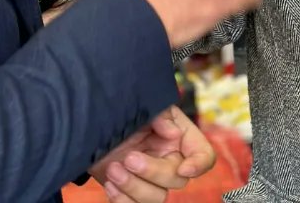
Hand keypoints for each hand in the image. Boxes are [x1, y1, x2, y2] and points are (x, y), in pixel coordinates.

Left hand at [91, 107, 215, 202]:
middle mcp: (170, 162)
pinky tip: (110, 185)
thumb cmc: (124, 111)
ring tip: (113, 169)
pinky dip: (122, 200)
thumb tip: (173, 133)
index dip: (199, 164)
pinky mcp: (132, 194)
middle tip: (129, 158)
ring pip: (157, 198)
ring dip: (133, 187)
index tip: (183, 168)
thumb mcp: (143, 106)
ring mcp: (151, 181)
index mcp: (179, 139)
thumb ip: (160, 115)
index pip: (203, 155)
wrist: (96, 124)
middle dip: (152, 171)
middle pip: (177, 179)